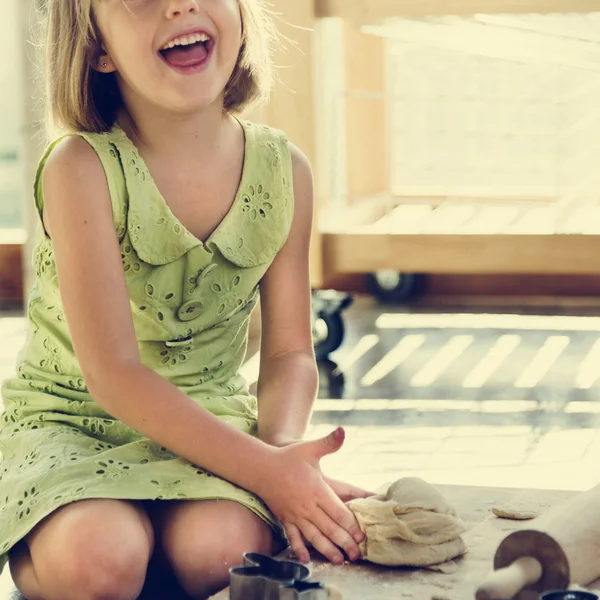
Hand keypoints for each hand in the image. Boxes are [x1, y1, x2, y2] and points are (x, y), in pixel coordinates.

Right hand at [256, 427, 364, 565]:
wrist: (261, 467)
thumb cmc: (287, 457)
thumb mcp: (309, 448)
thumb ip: (328, 442)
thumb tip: (342, 431)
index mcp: (317, 490)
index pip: (338, 512)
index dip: (351, 525)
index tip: (361, 535)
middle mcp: (307, 506)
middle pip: (330, 529)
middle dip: (345, 543)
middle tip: (357, 554)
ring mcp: (295, 515)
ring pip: (314, 537)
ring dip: (327, 550)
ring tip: (340, 560)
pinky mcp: (285, 519)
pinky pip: (294, 538)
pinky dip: (300, 549)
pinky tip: (306, 559)